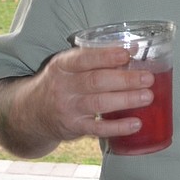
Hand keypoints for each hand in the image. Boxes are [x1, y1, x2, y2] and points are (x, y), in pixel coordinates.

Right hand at [31, 45, 154, 142]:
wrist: (31, 112)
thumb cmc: (60, 83)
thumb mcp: (67, 66)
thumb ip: (94, 59)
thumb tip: (133, 51)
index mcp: (62, 65)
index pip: (83, 58)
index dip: (107, 56)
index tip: (128, 54)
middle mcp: (63, 86)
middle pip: (96, 81)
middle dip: (125, 79)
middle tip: (148, 78)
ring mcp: (68, 108)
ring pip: (99, 103)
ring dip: (126, 100)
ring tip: (148, 97)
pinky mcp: (74, 127)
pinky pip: (98, 128)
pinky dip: (118, 127)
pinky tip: (136, 123)